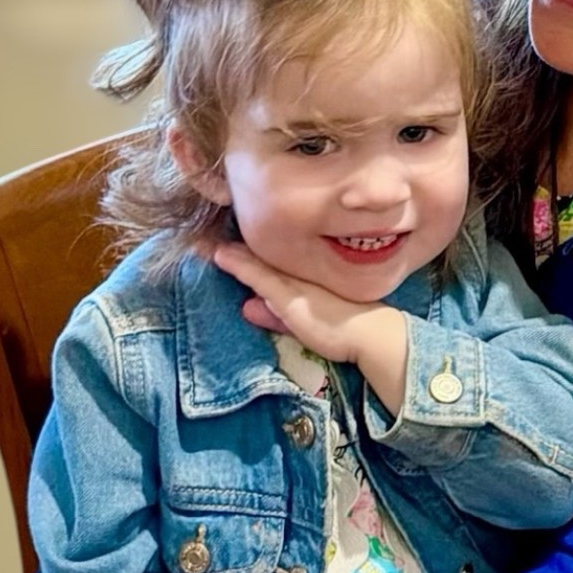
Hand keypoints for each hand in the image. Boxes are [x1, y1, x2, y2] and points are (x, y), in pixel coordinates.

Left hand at [210, 242, 407, 414]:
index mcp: (298, 278)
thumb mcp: (302, 322)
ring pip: (253, 264)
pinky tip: (219, 255)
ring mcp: (292, 284)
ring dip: (226, 254)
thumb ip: (275, 316)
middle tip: (200, 239)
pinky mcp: (289, 297)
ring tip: (199, 244)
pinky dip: (238, 266)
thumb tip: (247, 307)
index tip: (218, 244)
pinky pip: (259, 277)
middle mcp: (294, 275)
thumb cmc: (345, 327)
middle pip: (256, 259)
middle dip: (229, 249)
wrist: (372, 334)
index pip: (265, 263)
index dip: (242, 253)